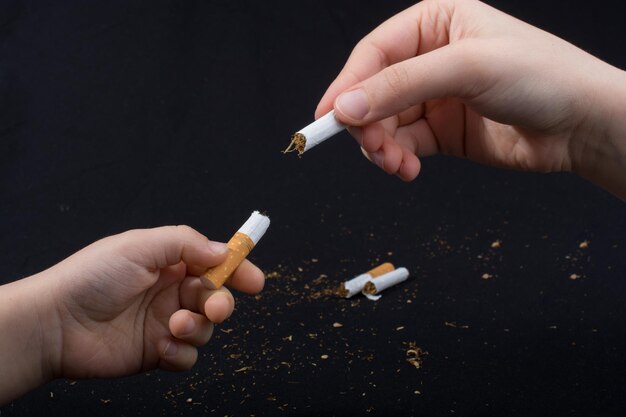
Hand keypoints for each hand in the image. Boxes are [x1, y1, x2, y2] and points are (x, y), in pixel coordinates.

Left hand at [0, 225, 263, 403]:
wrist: (57, 323)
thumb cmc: (93, 277)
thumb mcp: (141, 246)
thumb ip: (188, 243)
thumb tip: (223, 252)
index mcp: (169, 263)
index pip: (213, 264)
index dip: (237, 270)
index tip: (255, 281)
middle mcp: (170, 292)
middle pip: (216, 297)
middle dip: (221, 303)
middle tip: (214, 308)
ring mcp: (164, 323)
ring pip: (205, 329)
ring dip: (197, 328)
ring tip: (172, 326)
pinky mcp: (157, 352)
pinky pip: (187, 356)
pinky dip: (181, 353)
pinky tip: (161, 347)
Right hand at [316, 0, 625, 197]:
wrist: (583, 125)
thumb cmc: (542, 76)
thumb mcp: (466, 69)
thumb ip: (400, 87)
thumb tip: (345, 107)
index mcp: (434, 23)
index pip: (374, 53)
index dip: (347, 85)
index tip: (329, 118)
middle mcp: (430, 58)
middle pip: (373, 92)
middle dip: (367, 123)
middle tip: (374, 148)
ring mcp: (435, 97)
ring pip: (383, 123)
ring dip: (381, 147)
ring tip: (396, 164)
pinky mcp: (441, 132)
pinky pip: (403, 145)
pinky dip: (398, 160)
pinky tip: (407, 169)